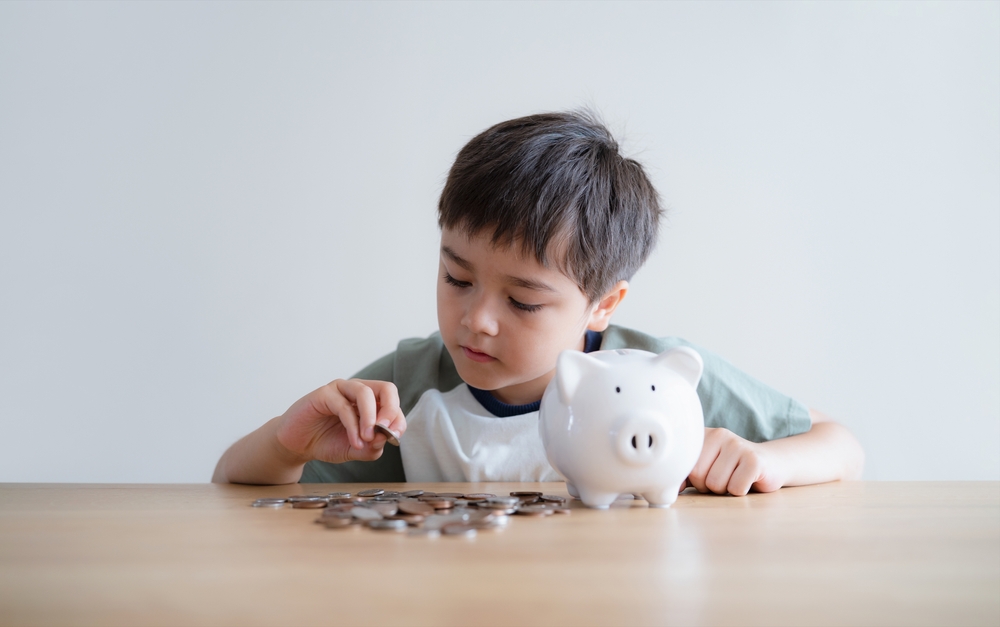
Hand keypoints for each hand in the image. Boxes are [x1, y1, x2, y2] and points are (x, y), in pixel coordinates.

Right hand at [272, 379, 405, 464]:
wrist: (297, 445)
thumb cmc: (327, 442)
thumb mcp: (356, 450)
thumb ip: (373, 446)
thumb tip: (387, 437)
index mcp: (370, 402)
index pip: (393, 402)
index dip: (398, 419)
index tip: (394, 437)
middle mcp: (358, 391)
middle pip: (386, 389)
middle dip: (390, 410)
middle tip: (386, 430)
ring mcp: (341, 390)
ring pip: (365, 393)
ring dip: (370, 418)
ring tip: (367, 438)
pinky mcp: (324, 394)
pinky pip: (343, 405)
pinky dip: (352, 425)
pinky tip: (354, 441)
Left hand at [682, 427, 785, 495]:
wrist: (770, 464)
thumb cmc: (732, 469)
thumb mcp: (706, 469)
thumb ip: (686, 475)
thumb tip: (670, 487)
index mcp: (703, 435)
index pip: (683, 465)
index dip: (692, 479)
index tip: (703, 477)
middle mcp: (719, 435)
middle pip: (697, 475)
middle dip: (708, 486)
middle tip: (723, 478)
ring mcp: (738, 445)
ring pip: (715, 484)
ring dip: (725, 489)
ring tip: (734, 478)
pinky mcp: (755, 460)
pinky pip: (735, 488)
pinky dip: (740, 492)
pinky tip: (747, 481)